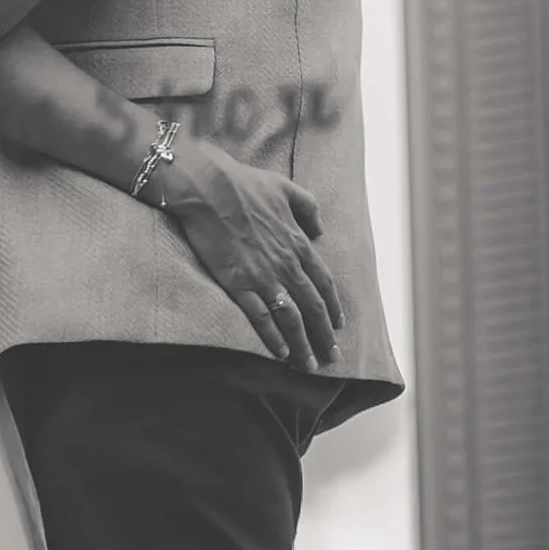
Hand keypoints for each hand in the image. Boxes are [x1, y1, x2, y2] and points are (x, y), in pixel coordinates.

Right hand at [154, 134, 344, 372]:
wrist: (209, 187)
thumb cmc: (246, 184)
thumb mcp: (286, 187)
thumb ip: (308, 207)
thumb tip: (320, 229)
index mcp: (297, 242)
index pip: (323, 282)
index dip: (333, 306)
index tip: (339, 325)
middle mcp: (286, 263)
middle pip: (312, 306)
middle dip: (324, 334)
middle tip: (332, 357)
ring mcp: (263, 276)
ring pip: (291, 318)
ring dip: (303, 344)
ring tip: (309, 365)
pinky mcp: (238, 283)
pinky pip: (261, 317)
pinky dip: (273, 338)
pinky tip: (281, 353)